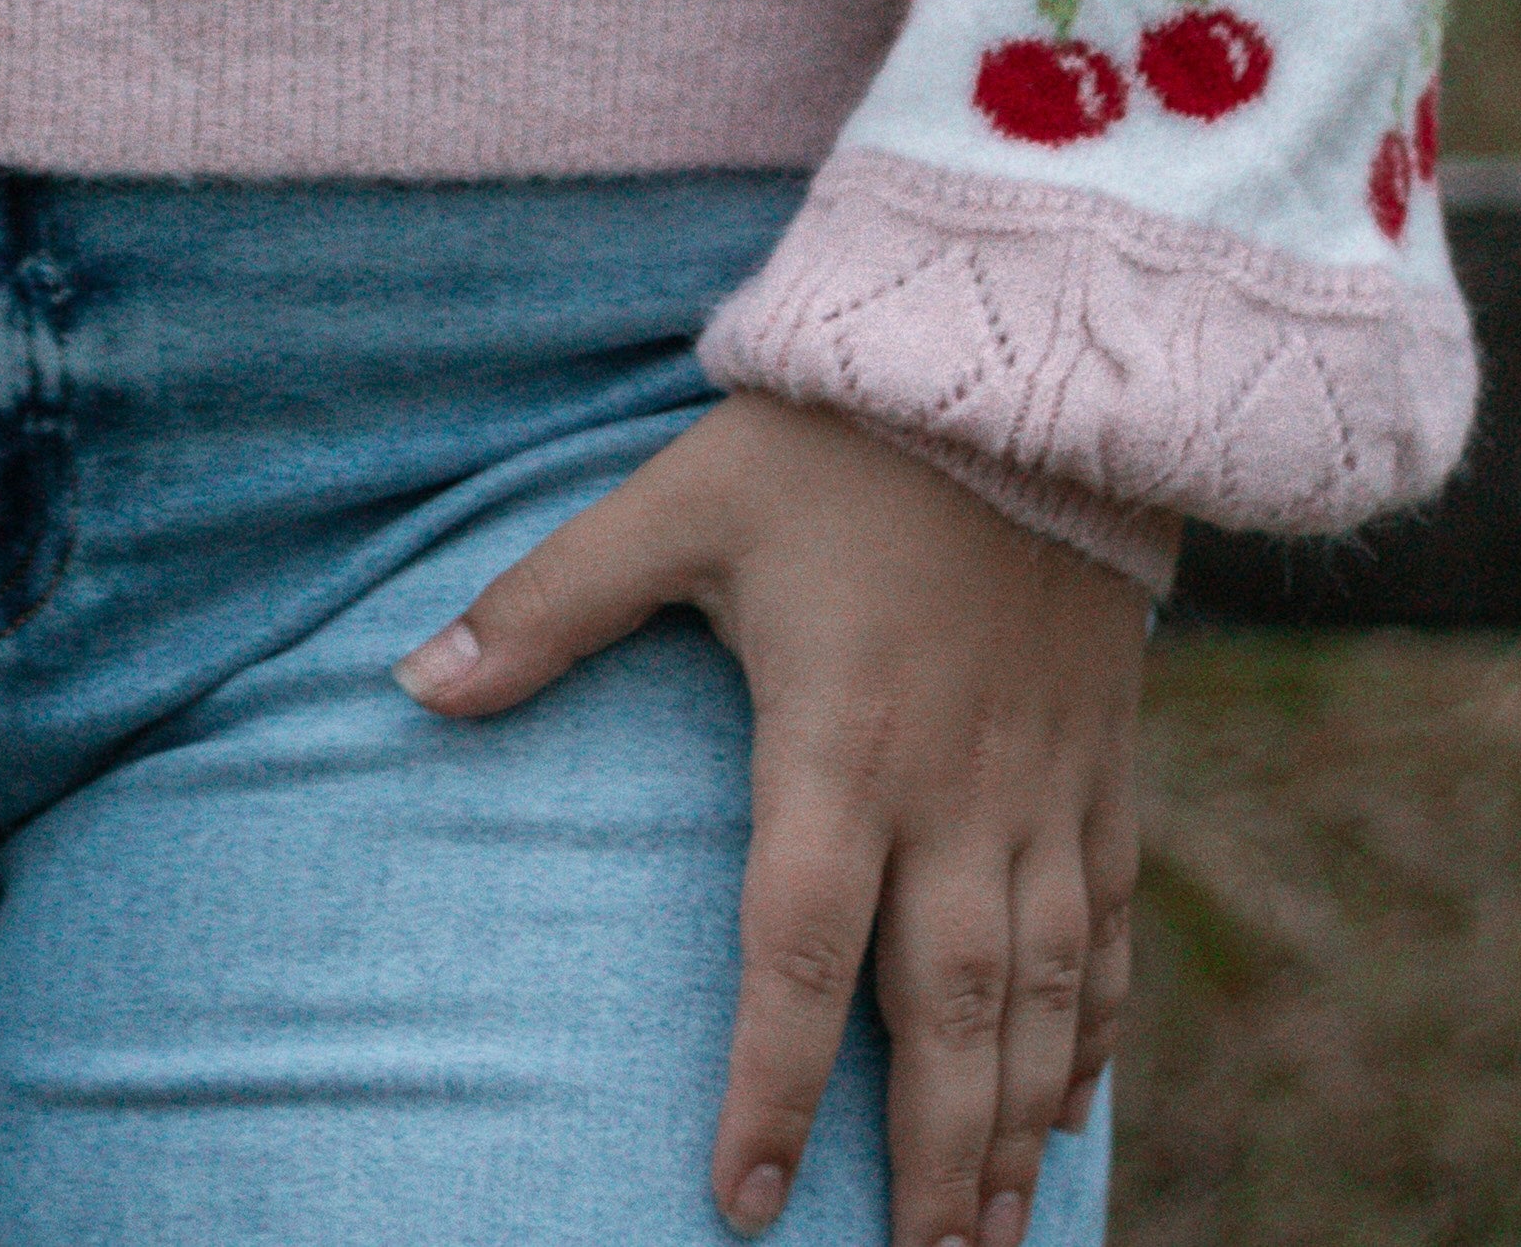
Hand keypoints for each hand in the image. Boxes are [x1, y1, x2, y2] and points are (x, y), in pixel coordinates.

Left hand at [396, 384, 1142, 1246]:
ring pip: (1039, 992)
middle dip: (933, 1158)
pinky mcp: (1103, 757)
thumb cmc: (835, 439)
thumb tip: (413, 684)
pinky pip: (1108, 917)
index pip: (797, 955)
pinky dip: (1094, 1019)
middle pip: (945, 1014)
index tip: (746, 1203)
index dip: (773, 1090)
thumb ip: (547, 604)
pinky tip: (1074, 1097)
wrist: (1029, 362)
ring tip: (992, 1237)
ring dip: (1017, 1122)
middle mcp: (952, 793)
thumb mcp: (676, 502)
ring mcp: (1041, 785)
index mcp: (839, 747)